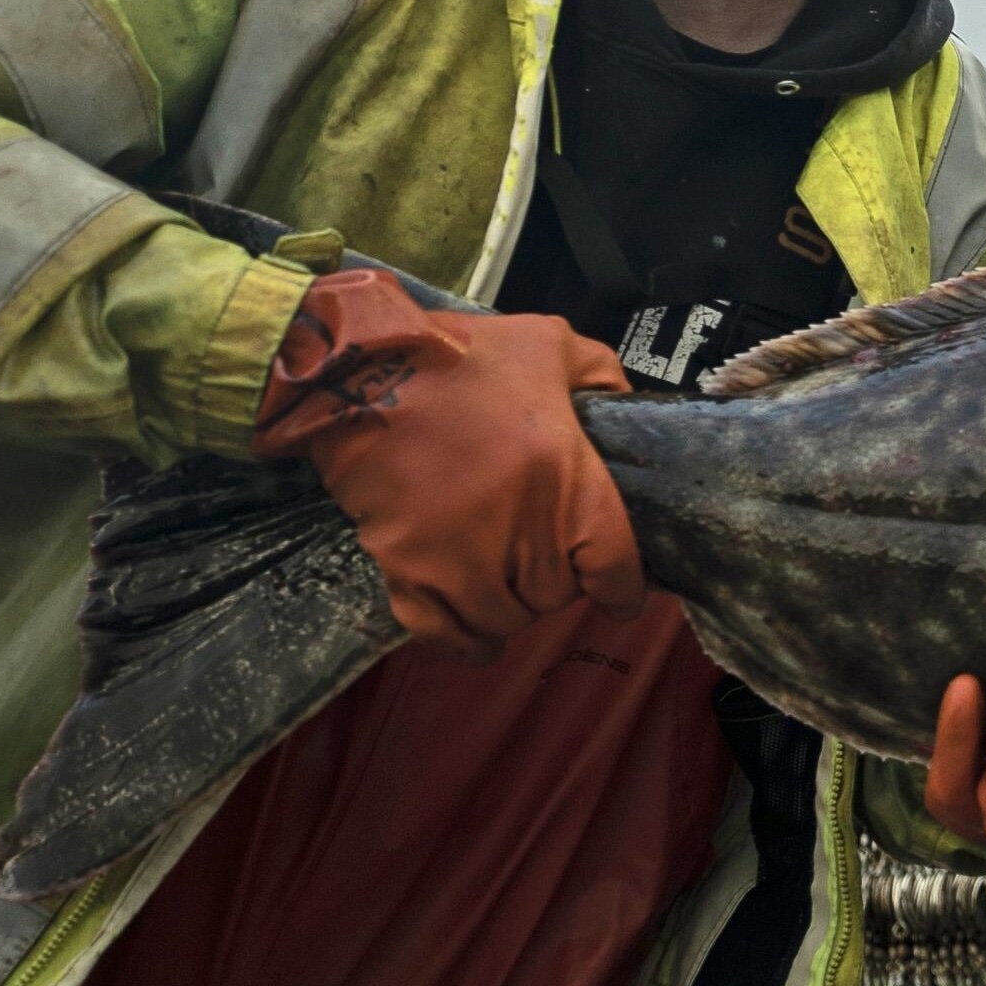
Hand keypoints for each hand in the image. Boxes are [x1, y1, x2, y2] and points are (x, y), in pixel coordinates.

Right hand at [250, 265, 643, 654]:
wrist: (362, 368)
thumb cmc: (461, 355)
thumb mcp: (549, 344)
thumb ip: (598, 374)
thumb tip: (621, 402)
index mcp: (569, 482)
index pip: (615, 568)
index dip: (623, 588)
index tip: (621, 595)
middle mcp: (522, 531)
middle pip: (555, 597)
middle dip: (556, 585)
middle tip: (543, 560)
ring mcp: (461, 557)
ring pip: (505, 619)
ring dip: (511, 608)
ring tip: (507, 585)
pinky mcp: (406, 568)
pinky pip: (442, 632)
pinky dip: (462, 641)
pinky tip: (476, 637)